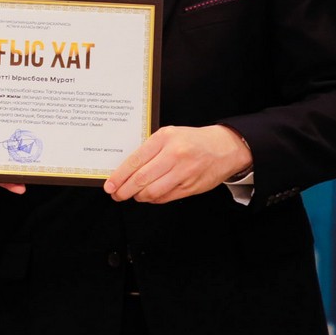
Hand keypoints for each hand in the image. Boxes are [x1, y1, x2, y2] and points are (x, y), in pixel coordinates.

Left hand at [104, 124, 251, 203]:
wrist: (225, 148)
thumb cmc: (193, 141)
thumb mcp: (170, 135)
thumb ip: (150, 149)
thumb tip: (126, 169)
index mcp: (165, 139)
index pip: (135, 161)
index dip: (119, 176)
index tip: (110, 185)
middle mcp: (174, 155)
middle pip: (141, 179)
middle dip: (124, 190)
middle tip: (117, 194)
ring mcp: (183, 172)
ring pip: (152, 191)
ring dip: (138, 196)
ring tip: (133, 195)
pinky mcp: (191, 187)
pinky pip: (165, 197)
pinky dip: (153, 199)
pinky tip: (149, 196)